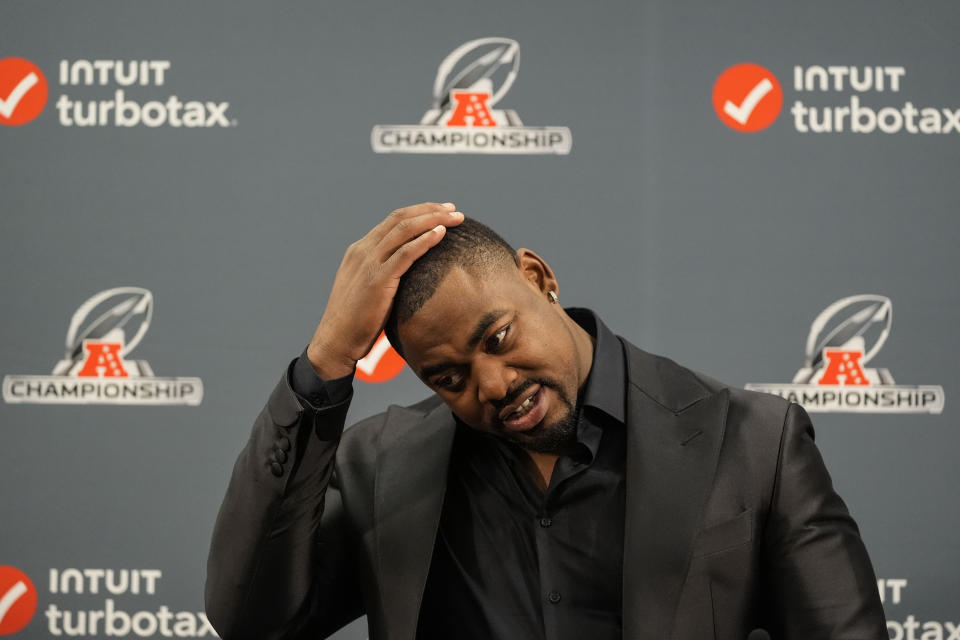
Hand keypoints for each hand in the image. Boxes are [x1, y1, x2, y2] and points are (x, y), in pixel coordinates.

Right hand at [306, 202, 463, 379]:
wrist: (336, 341)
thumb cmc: (356, 322)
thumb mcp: (368, 289)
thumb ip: (384, 275)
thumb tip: (410, 277)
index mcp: (360, 250)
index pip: (393, 221)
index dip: (419, 212)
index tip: (441, 211)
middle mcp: (363, 251)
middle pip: (400, 219)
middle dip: (430, 210)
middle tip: (454, 210)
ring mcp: (369, 263)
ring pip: (404, 230)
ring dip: (433, 220)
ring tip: (456, 218)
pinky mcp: (377, 280)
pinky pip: (405, 254)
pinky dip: (425, 241)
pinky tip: (441, 235)